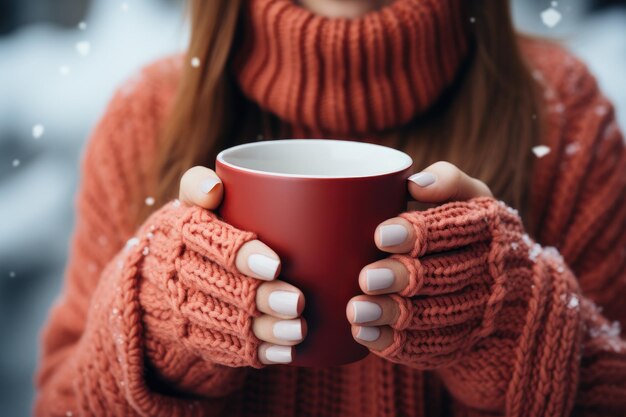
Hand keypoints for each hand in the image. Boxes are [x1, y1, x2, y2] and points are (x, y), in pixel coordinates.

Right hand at [177, 166, 306, 364]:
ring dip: (265, 329)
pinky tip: (285, 353)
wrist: (156, 277)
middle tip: (298, 301)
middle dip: (262, 298)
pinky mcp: (198, 336)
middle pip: (223, 288)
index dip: (242, 256)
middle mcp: (179, 274)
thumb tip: (213, 186)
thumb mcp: (188, 205)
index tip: (276, 265)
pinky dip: (257, 353)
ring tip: (298, 330)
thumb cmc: (191, 232)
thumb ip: (197, 186)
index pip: (209, 243)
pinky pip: (226, 350)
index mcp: (182, 234)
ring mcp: (187, 309)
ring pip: (227, 322)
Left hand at [346, 162, 494, 359]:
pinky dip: (394, 343)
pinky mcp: (459, 342)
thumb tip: (415, 183)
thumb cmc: (471, 233)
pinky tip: (363, 334)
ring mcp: (476, 313)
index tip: (380, 235)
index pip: (458, 230)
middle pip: (444, 276)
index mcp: (489, 230)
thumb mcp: (472, 200)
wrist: (507, 292)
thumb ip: (448, 181)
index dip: (420, 234)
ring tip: (356, 310)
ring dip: (393, 314)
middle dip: (402, 277)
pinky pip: (429, 347)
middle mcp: (487, 273)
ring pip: (435, 316)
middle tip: (366, 277)